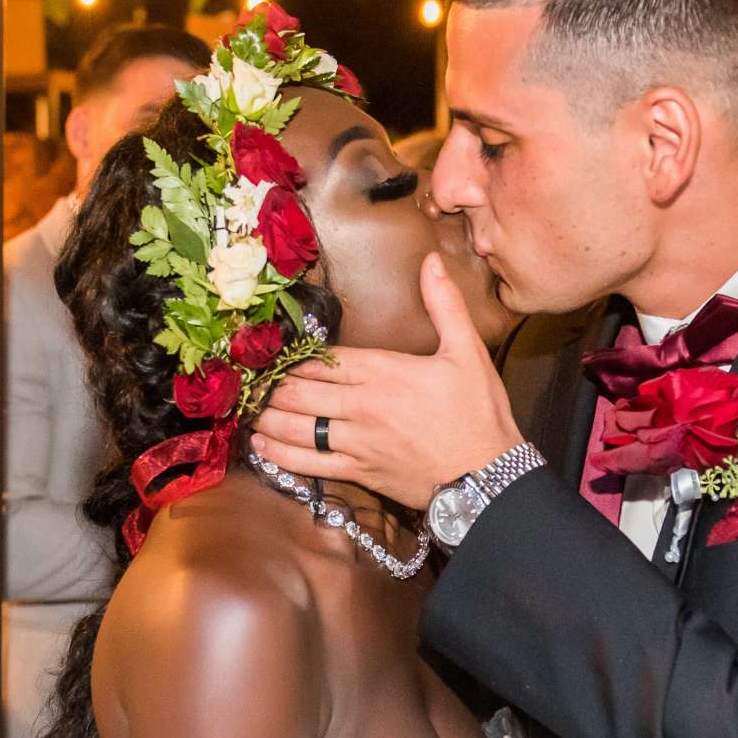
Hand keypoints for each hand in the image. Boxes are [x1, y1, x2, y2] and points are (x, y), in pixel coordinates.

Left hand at [252, 254, 522, 508]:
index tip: (274, 355)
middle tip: (252, 382)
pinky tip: (261, 447)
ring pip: (296, 427)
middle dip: (272, 386)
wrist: (488, 476)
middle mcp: (361, 405)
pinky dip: (280, 455)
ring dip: (268, 418)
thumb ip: (444, 304)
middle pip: (300, 391)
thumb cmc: (478, 414)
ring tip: (249, 410)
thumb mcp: (466, 352)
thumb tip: (430, 261)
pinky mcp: (358, 472)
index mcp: (383, 371)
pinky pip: (308, 464)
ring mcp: (355, 442)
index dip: (293, 358)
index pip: (323, 360)